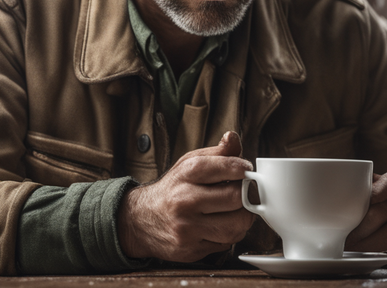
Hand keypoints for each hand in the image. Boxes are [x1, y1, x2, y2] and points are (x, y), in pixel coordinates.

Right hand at [117, 131, 253, 261]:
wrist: (141, 219)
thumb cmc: (172, 189)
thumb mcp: (189, 163)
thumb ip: (217, 152)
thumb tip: (232, 138)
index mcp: (187, 173)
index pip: (230, 167)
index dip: (245, 170)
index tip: (245, 172)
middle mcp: (185, 200)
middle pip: (236, 198)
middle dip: (246, 195)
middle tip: (243, 194)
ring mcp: (187, 227)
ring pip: (235, 226)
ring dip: (242, 219)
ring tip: (234, 212)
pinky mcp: (190, 249)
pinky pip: (226, 243)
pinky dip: (230, 235)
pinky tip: (220, 226)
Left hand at [345, 172, 386, 260]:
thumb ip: (371, 195)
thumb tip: (338, 194)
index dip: (373, 190)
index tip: (351, 202)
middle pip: (384, 208)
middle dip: (360, 224)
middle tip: (342, 235)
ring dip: (367, 239)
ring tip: (351, 245)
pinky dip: (380, 245)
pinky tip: (369, 250)